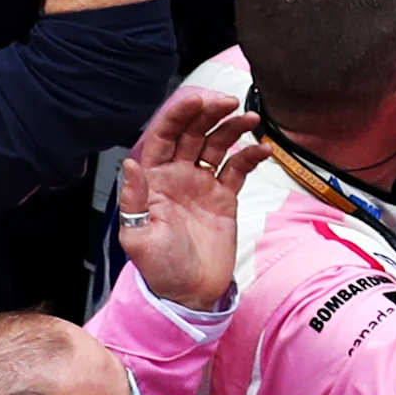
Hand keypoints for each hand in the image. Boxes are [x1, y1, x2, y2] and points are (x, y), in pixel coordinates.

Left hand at [113, 89, 266, 310]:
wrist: (190, 293)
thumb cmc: (159, 268)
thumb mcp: (138, 238)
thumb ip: (134, 200)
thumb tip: (132, 163)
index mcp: (153, 180)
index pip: (164, 137)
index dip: (179, 115)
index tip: (200, 101)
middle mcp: (178, 176)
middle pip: (194, 133)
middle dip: (210, 113)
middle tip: (229, 103)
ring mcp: (202, 185)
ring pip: (218, 145)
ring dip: (233, 128)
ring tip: (251, 119)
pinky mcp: (225, 197)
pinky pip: (239, 168)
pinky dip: (251, 155)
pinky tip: (263, 149)